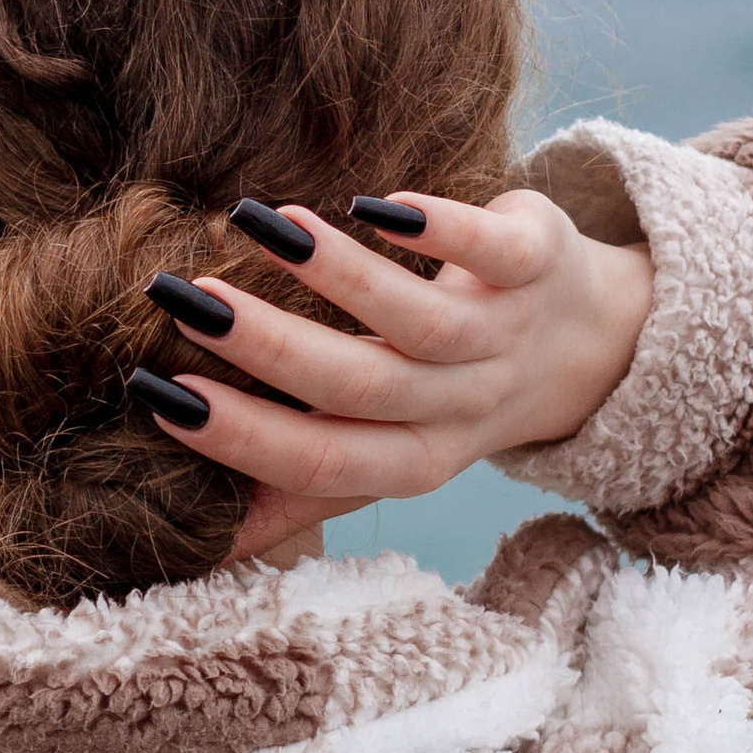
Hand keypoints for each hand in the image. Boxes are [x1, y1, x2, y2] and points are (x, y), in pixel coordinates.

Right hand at [134, 190, 654, 560]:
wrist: (595, 342)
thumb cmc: (458, 395)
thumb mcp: (391, 452)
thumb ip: (302, 488)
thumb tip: (199, 547)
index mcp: (416, 457)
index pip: (322, 461)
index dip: (242, 438)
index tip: (157, 396)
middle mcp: (461, 404)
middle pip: (361, 388)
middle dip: (268, 348)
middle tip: (185, 298)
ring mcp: (504, 332)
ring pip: (418, 319)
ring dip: (337, 275)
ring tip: (258, 223)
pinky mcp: (539, 260)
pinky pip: (497, 250)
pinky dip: (442, 229)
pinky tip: (375, 204)